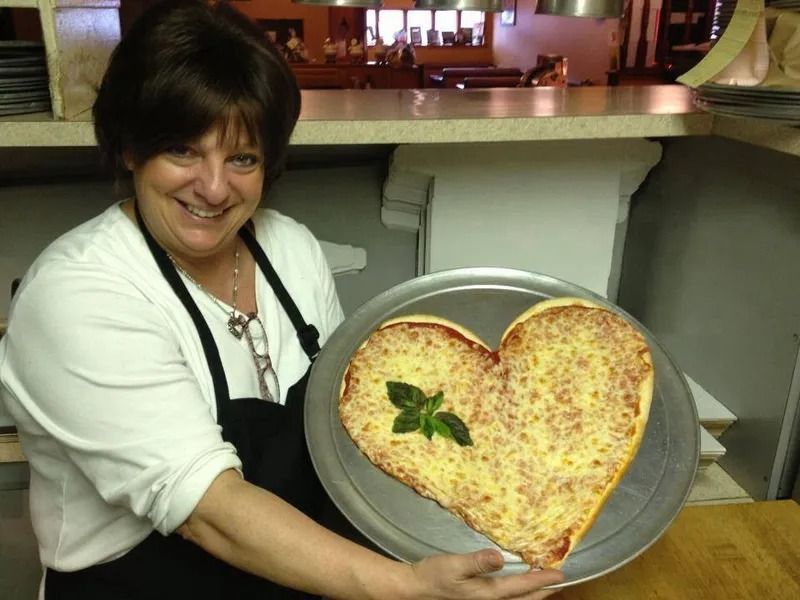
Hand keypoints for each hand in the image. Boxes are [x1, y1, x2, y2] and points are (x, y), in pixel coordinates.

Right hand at [409, 549, 563, 599]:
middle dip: (543, 591)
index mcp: (488, 594)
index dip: (542, 580)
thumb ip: (477, 562)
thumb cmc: (433, 576)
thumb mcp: (453, 565)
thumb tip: (498, 557)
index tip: (560, 574)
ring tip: (543, 585)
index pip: (522, 587)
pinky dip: (518, 595)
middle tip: (558, 581)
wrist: (415, 590)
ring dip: (532, 595)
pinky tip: (516, 587)